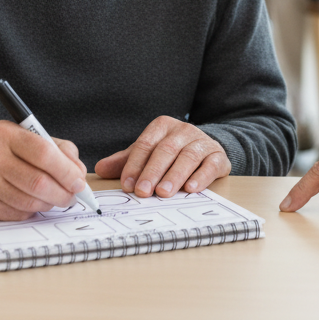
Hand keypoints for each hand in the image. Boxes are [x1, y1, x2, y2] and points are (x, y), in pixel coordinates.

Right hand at [0, 121, 88, 220]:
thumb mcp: (24, 136)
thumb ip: (57, 149)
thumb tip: (78, 173)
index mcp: (6, 134)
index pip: (43, 152)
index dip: (66, 170)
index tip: (79, 181)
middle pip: (38, 182)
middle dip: (62, 193)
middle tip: (72, 197)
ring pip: (28, 201)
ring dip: (48, 204)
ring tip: (53, 199)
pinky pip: (15, 213)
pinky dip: (29, 211)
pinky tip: (30, 203)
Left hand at [95, 116, 230, 197]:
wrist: (207, 148)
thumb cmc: (172, 153)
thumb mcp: (148, 153)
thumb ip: (126, 161)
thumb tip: (99, 168)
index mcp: (162, 126)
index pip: (145, 144)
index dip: (135, 165)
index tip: (127, 185)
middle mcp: (183, 130)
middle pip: (166, 150)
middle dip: (152, 172)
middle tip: (143, 192)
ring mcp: (202, 142)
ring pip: (188, 157)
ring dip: (174, 176)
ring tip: (163, 192)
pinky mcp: (218, 156)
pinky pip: (210, 165)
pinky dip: (201, 177)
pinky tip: (191, 189)